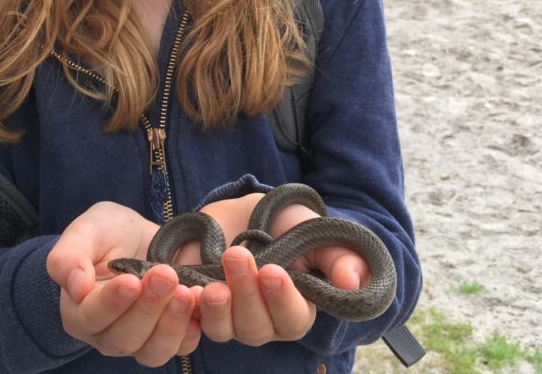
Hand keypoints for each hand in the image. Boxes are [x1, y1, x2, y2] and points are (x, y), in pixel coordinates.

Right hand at [47, 202, 199, 366]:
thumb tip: (74, 288)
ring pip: (152, 351)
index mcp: (79, 311)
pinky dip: (191, 329)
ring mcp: (139, 340)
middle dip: (148, 307)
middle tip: (166, 274)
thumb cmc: (108, 231)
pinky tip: (198, 303)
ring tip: (186, 291)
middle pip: (124, 338)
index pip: (91, 317)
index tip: (131, 280)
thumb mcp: (87, 230)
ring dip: (171, 324)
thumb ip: (69, 256)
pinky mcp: (169, 337)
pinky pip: (181, 347)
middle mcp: (106, 334)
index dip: (111, 303)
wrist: (143, 235)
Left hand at [187, 195, 371, 345]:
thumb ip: (339, 257)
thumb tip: (352, 282)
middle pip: (256, 328)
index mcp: (296, 308)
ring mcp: (230, 318)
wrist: (240, 211)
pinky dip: (191, 310)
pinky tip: (190, 291)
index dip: (282, 300)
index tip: (272, 271)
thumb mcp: (314, 232)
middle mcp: (264, 321)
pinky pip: (193, 323)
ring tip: (213, 282)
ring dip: (218, 307)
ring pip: (225, 330)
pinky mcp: (200, 308)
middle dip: (247, 294)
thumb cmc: (284, 224)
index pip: (292, 320)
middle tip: (237, 255)